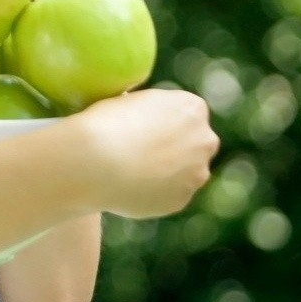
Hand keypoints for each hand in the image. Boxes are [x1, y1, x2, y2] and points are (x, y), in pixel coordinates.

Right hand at [66, 88, 221, 219]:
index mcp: (192, 109)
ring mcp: (196, 173)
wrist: (96, 161)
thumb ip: (154, 112)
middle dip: (178, 148)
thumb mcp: (133, 100)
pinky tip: (133, 189)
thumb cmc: (107, 122)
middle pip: (197, 144)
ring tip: (136, 174)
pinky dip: (158, 193)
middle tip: (145, 152)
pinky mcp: (182, 200)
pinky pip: (172, 195)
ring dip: (170, 173)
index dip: (167, 122)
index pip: (188, 114)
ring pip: (188, 173)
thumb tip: (151, 122)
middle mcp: (204, 140)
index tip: (147, 128)